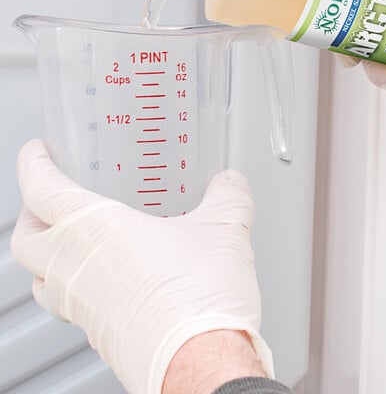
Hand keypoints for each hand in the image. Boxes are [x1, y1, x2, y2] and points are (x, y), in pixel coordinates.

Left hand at [10, 139, 272, 393]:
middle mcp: (76, 269)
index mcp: (95, 231)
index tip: (38, 152)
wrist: (201, 363)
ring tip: (74, 239)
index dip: (34, 164)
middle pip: (25, 237)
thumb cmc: (199, 300)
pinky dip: (74, 282)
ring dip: (47, 253)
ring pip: (39, 276)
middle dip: (31, 211)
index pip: (41, 189)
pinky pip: (68, 302)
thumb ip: (228, 195)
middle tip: (49, 194)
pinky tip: (111, 276)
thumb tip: (230, 183)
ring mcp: (82, 307)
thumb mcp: (224, 229)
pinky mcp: (98, 333)